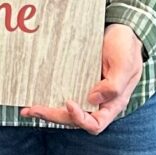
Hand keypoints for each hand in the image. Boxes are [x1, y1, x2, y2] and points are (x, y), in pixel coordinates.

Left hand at [22, 24, 143, 133]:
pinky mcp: (77, 82)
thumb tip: (92, 99)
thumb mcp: (125, 65)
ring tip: (28, 109)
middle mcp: (99, 102)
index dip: (80, 119)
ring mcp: (87, 93)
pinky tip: (34, 96)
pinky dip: (49, 98)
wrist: (122, 31)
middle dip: (54, 116)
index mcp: (113, 103)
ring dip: (47, 112)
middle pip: (75, 119)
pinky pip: (62, 94)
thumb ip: (114, 85)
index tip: (69, 103)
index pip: (96, 123)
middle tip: (34, 109)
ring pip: (66, 111)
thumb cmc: (127, 48)